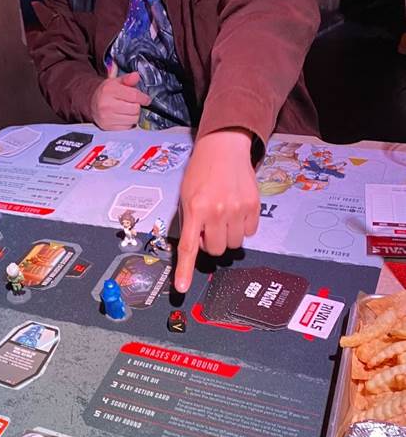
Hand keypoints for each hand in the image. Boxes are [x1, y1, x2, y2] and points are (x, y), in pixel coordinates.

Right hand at [91, 73, 149, 129]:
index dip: (143, 98)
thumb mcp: (116, 82)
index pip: (134, 96)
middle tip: (133, 103)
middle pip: (135, 109)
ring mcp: (107, 117)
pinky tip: (123, 116)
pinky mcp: (108, 127)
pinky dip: (128, 122)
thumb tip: (135, 76)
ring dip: (133, 115)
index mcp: (110, 90)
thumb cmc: (106, 92)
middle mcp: (107, 104)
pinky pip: (127, 127)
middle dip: (137, 106)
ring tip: (127, 110)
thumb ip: (128, 79)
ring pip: (133, 119)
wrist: (92, 102)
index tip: (146, 99)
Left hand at [175, 129, 259, 292]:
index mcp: (195, 208)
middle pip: (215, 250)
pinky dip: (242, 227)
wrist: (224, 148)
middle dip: (211, 242)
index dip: (185, 270)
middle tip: (209, 224)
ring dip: (227, 235)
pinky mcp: (253, 206)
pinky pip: (249, 232)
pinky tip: (236, 210)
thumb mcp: (186, 196)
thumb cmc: (201, 172)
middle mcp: (216, 211)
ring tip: (223, 214)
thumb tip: (194, 248)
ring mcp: (237, 209)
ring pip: (234, 244)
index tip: (182, 289)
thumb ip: (189, 223)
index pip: (188, 247)